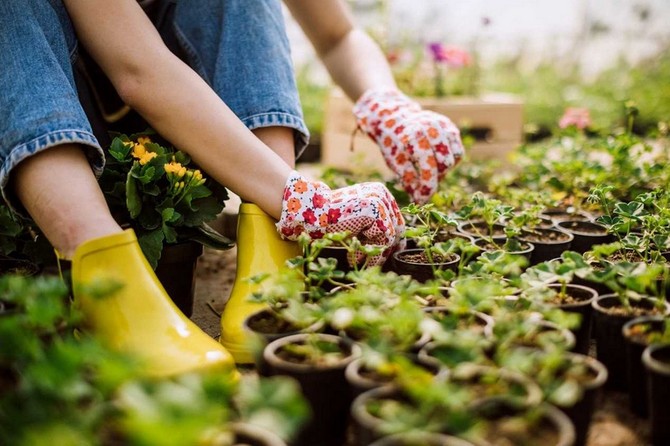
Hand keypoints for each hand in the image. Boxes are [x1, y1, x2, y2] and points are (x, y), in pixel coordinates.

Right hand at [276, 171, 404, 265]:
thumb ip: (375, 228)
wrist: (312, 213)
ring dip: (374, 253)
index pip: (396, 220)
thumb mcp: (357, 222)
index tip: (385, 255)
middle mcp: (382, 194)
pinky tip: (353, 257)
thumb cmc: (331, 220)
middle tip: (372, 263)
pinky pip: (382, 238)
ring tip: (355, 260)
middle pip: (396, 228)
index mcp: (380, 193)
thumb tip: (396, 246)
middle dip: (384, 249)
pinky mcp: (374, 210)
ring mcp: (379, 200)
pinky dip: (370, 252)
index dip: (393, 241)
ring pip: (390, 235)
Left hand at [353, 88, 464, 203]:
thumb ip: (408, 178)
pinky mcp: (450, 127)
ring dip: (444, 170)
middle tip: (424, 184)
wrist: (394, 115)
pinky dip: (450, 161)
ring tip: (430, 172)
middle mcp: (432, 128)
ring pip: (455, 158)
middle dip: (436, 178)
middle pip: (445, 164)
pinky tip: (437, 163)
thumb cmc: (392, 141)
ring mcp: (443, 125)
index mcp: (414, 137)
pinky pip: (457, 151)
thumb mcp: (394, 160)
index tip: (421, 200)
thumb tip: (420, 200)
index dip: (427, 187)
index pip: (429, 168)